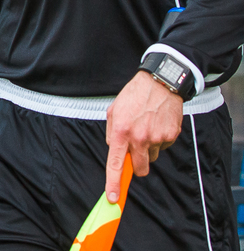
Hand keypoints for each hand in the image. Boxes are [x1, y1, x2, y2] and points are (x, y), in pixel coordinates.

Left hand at [104, 71, 182, 202]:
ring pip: (152, 157)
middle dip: (137, 165)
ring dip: (148, 149)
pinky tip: (156, 124)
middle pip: (140, 168)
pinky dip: (159, 140)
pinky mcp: (171, 136)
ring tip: (146, 128)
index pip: (115, 164)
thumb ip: (112, 133)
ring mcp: (157, 138)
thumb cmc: (133, 96)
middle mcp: (139, 137)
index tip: (113, 197)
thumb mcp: (113, 111)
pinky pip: (163, 147)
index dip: (114, 183)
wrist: (159, 83)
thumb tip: (115, 151)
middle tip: (136, 151)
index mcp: (121, 131)